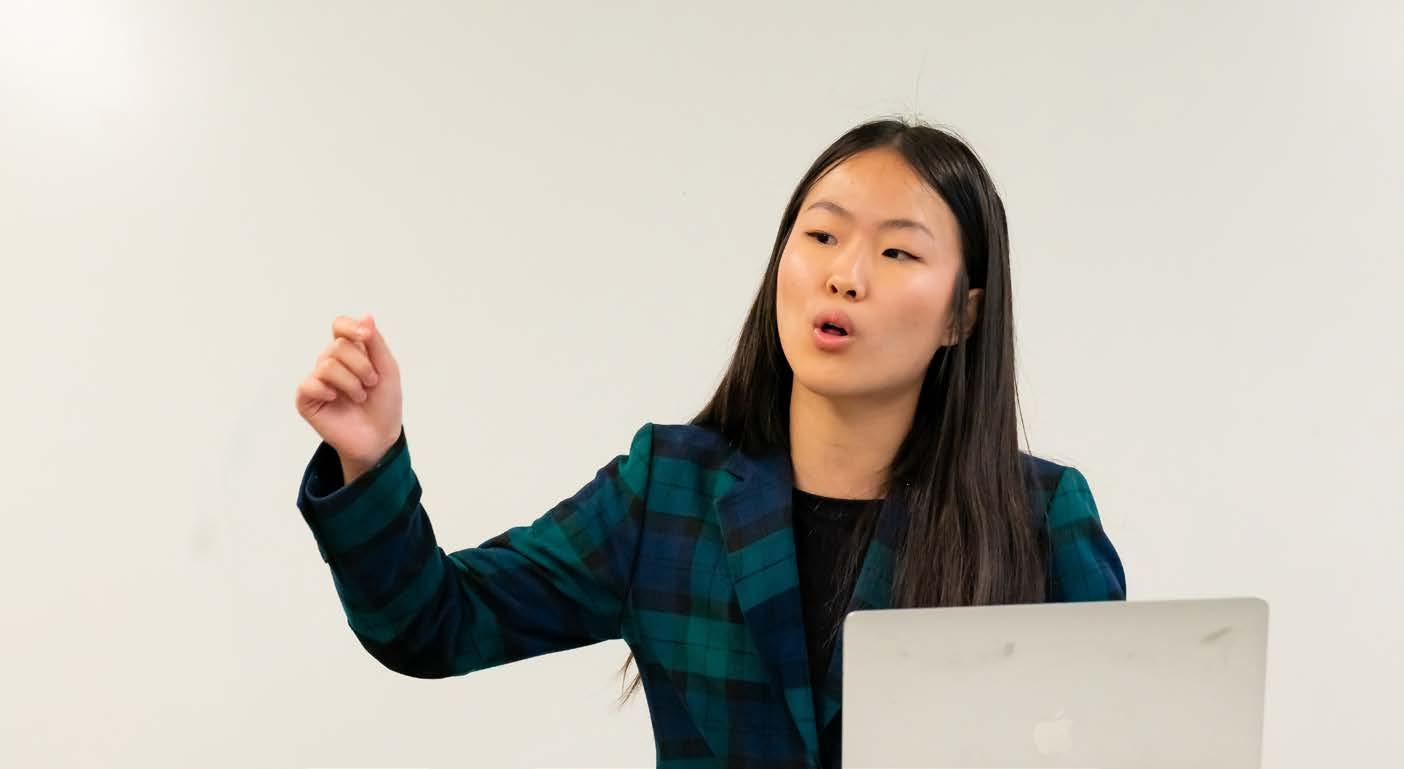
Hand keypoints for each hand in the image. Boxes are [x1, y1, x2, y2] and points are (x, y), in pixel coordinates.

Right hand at [294, 314, 402, 479]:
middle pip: (338, 346)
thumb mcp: (387, 369)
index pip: (339, 326)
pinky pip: (309, 384)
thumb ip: (375, 343)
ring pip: (326, 365)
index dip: (350, 327)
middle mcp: (330, 362)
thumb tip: (366, 316)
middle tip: (371, 383)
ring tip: (360, 396)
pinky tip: (335, 399)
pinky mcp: (306, 399)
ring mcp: (317, 380)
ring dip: (351, 382)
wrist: (379, 437)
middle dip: (361, 365)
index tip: (366, 336)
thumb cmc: (384, 403)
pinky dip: (326, 390)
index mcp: (349, 351)